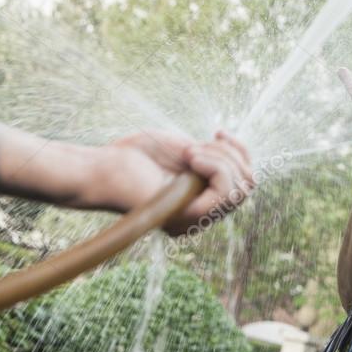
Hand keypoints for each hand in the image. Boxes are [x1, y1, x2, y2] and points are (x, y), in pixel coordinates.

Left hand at [92, 130, 255, 235]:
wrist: (103, 167)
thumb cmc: (136, 156)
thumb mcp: (186, 149)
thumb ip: (214, 157)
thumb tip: (244, 159)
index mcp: (202, 198)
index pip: (244, 182)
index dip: (240, 153)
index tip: (218, 132)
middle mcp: (202, 214)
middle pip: (248, 185)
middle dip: (232, 155)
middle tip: (196, 147)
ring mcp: (196, 219)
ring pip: (241, 188)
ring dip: (221, 159)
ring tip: (189, 152)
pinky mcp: (188, 217)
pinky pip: (226, 192)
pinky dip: (215, 166)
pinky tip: (190, 157)